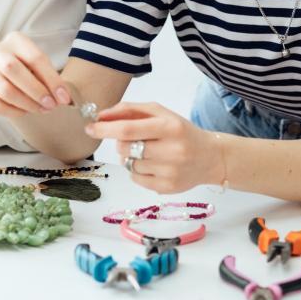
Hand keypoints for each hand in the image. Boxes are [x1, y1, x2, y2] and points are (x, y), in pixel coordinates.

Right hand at [0, 31, 72, 116]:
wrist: (8, 75)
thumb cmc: (30, 70)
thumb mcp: (41, 68)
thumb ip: (51, 79)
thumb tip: (65, 99)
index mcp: (15, 39)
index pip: (35, 57)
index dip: (52, 80)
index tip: (64, 98)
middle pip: (13, 69)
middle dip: (36, 90)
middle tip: (51, 105)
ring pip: (4, 89)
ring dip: (27, 103)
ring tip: (41, 109)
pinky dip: (13, 112)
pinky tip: (25, 112)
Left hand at [84, 102, 225, 194]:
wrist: (210, 157)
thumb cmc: (181, 131)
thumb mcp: (161, 113)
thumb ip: (131, 110)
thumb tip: (102, 116)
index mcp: (170, 127)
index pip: (128, 129)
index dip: (105, 129)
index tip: (89, 127)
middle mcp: (172, 150)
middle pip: (125, 148)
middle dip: (120, 143)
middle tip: (132, 140)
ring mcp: (170, 172)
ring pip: (129, 164)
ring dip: (131, 157)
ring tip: (150, 153)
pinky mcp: (167, 188)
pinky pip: (136, 179)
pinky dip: (138, 171)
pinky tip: (154, 165)